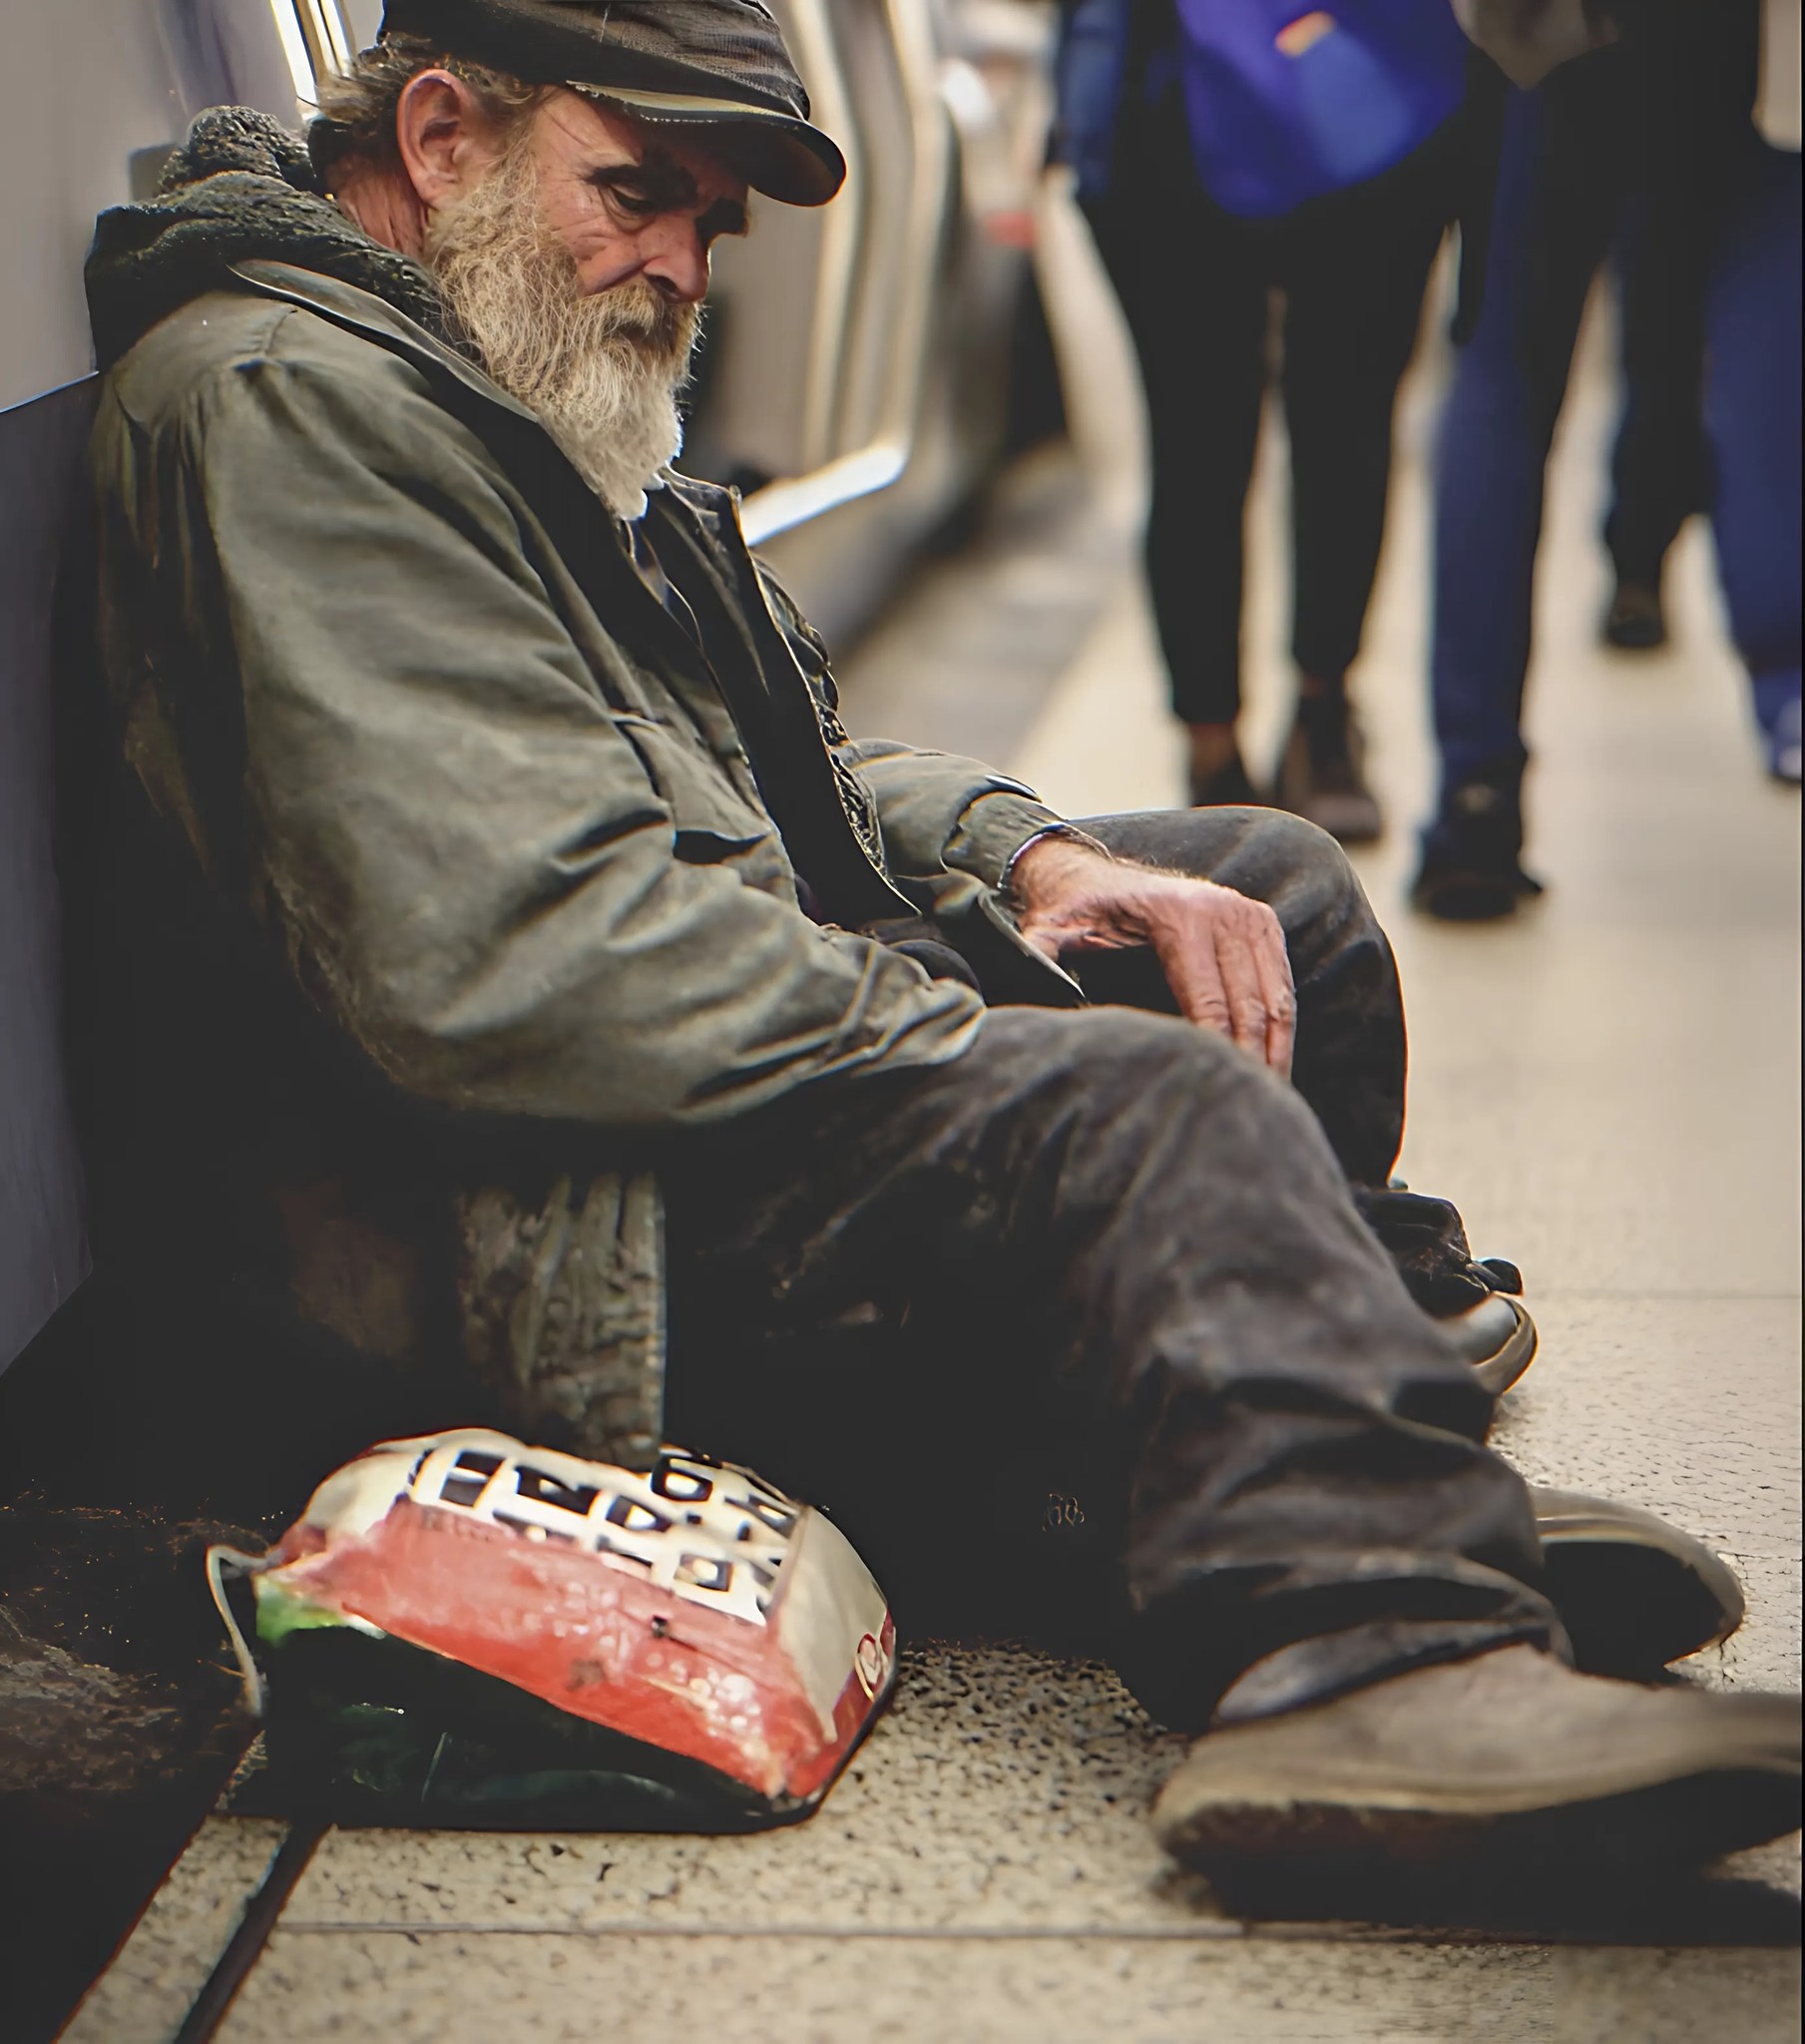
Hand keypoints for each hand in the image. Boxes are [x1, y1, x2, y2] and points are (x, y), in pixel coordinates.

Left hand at [1009, 837, 1295, 1075]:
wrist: (1096, 874)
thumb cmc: (1073, 912)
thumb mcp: (1048, 931)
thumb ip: (1039, 959)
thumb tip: (1032, 992)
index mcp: (1181, 918)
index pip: (1209, 1004)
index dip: (1214, 1054)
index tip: (1213, 1096)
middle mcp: (1224, 912)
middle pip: (1249, 1009)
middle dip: (1251, 1065)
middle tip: (1248, 1113)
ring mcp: (1249, 915)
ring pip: (1275, 1002)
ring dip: (1276, 1055)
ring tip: (1271, 1103)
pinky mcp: (1262, 922)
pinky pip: (1281, 986)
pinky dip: (1282, 1030)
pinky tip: (1274, 1068)